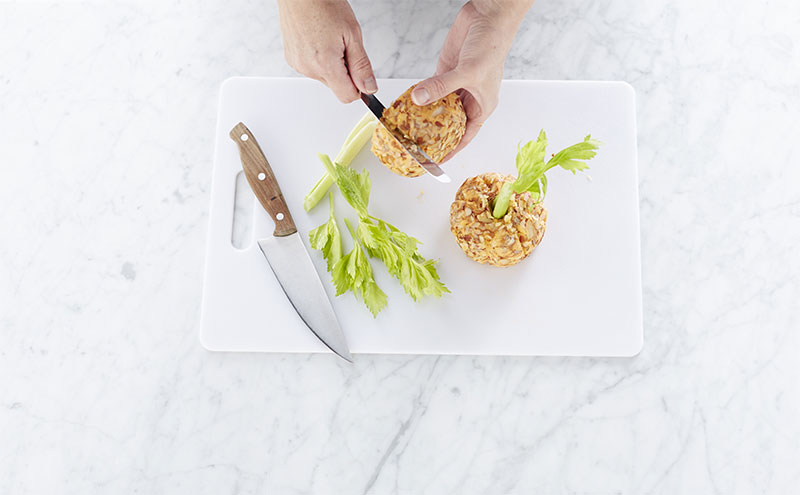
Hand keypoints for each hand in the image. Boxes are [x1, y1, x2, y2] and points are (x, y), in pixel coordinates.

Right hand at [277, 0, 376, 102]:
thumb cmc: (323, 4)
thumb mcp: (352, 34)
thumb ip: (361, 66)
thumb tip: (369, 87)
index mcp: (325, 64)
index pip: (347, 96)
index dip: (359, 88)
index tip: (361, 74)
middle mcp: (308, 68)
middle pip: (336, 87)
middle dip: (345, 72)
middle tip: (344, 45)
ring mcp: (298, 64)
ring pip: (325, 77)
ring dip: (332, 65)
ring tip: (329, 39)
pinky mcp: (292, 58)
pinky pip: (312, 68)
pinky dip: (319, 59)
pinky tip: (319, 40)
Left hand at [411, 0, 533, 159]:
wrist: (488, 17)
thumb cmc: (492, 46)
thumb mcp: (468, 72)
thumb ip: (442, 87)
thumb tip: (420, 99)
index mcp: (483, 105)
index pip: (467, 134)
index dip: (454, 148)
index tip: (438, 160)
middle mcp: (469, 98)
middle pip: (451, 122)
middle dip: (436, 134)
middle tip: (417, 145)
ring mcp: (456, 84)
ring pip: (438, 105)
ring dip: (425, 114)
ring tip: (409, 128)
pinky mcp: (445, 71)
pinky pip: (430, 88)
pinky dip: (420, 94)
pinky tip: (409, 103)